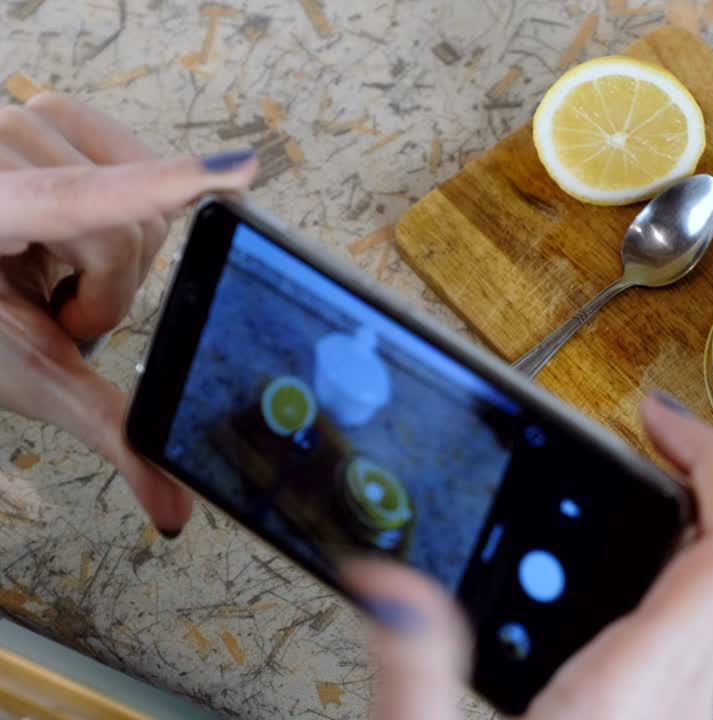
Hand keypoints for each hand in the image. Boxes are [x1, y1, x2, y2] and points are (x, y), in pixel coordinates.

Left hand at [0, 93, 257, 532]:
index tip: (236, 172)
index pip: (75, 204)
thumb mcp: (28, 373)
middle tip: (63, 307)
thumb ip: (108, 432)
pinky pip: (134, 152)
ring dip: (120, 248)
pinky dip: (132, 196)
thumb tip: (174, 510)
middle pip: (126, 225)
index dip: (160, 188)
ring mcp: (17, 123)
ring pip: (140, 192)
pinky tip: (80, 227)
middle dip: (112, 287)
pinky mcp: (44, 111)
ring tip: (61, 268)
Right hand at [346, 393, 712, 718]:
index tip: (659, 419)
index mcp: (639, 688)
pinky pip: (686, 637)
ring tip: (613, 496)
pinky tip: (590, 588)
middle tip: (636, 440)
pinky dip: (658, 583)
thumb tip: (389, 584)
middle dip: (691, 479)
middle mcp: (680, 698)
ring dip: (677, 532)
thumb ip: (414, 674)